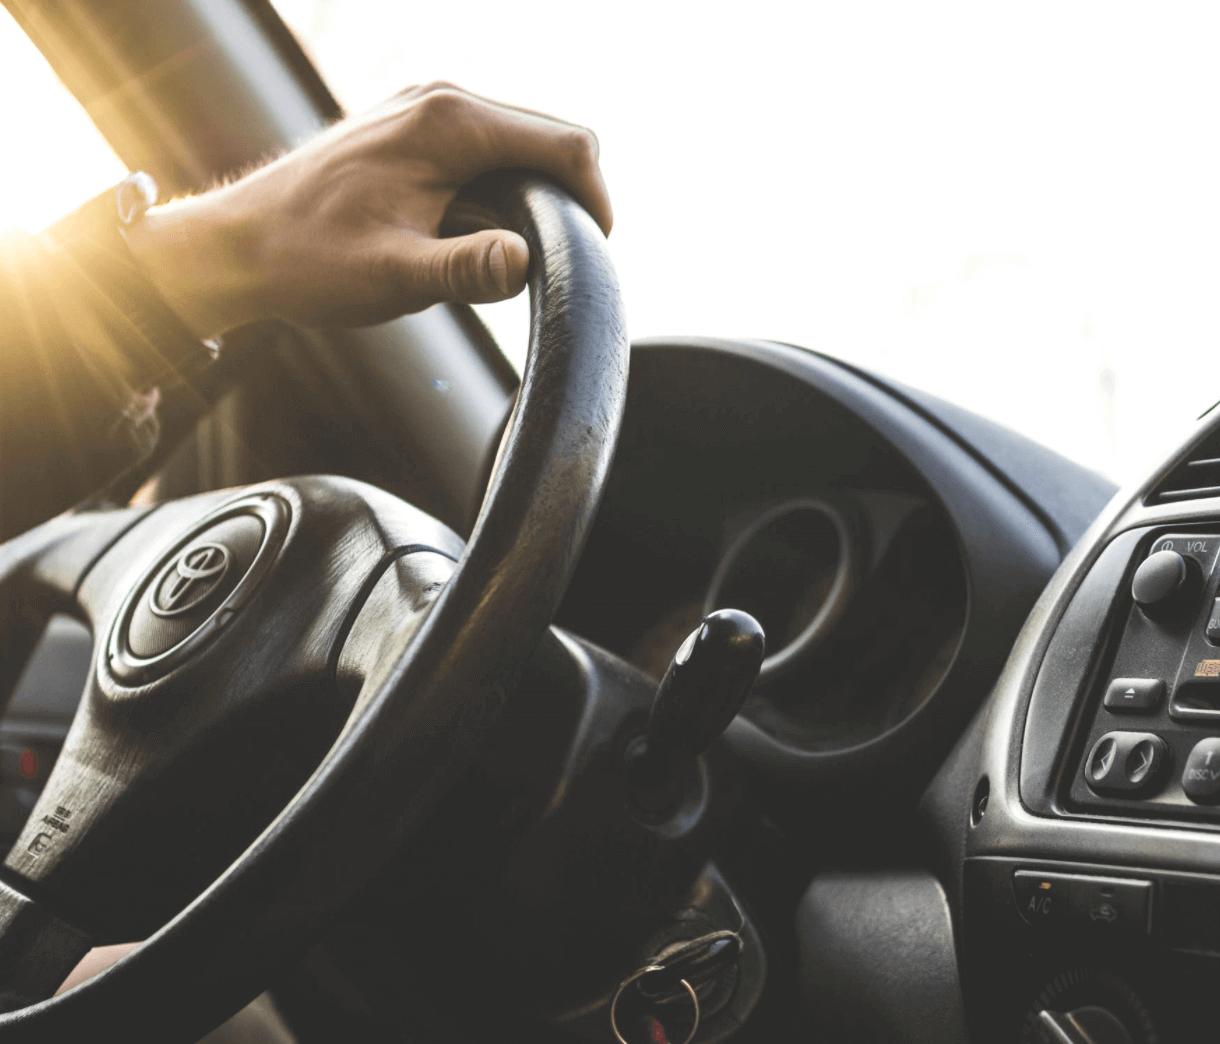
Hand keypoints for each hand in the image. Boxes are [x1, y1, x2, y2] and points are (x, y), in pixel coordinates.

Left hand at [125, 83, 611, 338]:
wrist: (238, 246)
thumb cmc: (310, 260)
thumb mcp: (394, 276)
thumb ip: (465, 269)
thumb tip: (526, 263)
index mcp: (449, 123)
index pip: (564, 144)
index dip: (596, 198)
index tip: (595, 254)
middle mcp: (442, 102)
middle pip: (550, 137)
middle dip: (569, 198)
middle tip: (560, 266)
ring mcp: (426, 112)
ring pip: (520, 146)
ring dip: (534, 198)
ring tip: (513, 257)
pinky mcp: (414, 132)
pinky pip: (487, 153)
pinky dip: (503, 192)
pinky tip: (477, 237)